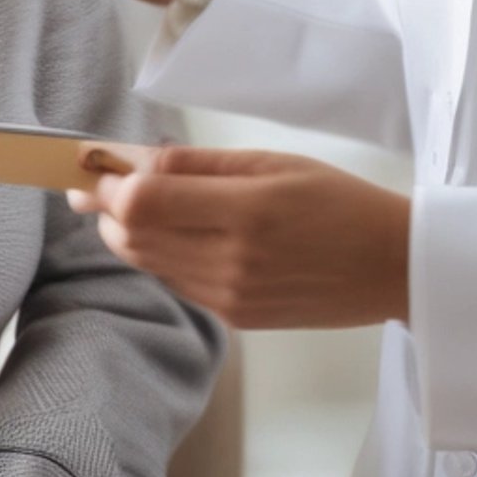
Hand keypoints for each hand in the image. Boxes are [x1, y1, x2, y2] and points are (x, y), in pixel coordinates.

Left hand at [70, 146, 411, 329]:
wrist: (390, 265)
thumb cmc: (338, 200)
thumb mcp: (272, 162)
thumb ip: (201, 163)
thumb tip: (137, 159)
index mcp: (244, 211)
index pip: (144, 201)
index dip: (106, 182)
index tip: (86, 162)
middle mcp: (230, 261)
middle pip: (133, 236)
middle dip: (103, 208)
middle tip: (89, 182)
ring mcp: (230, 296)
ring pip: (148, 262)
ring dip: (123, 233)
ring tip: (114, 204)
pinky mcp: (235, 317)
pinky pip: (176, 282)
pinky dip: (156, 255)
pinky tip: (161, 233)